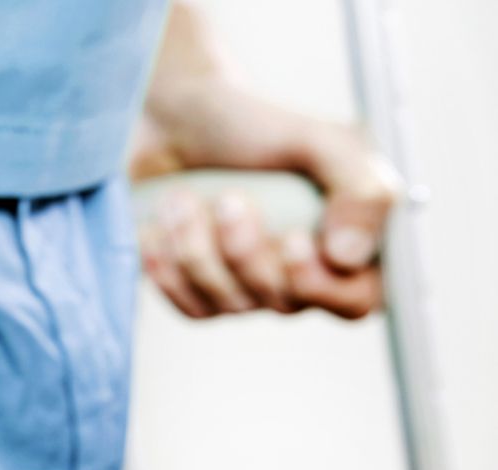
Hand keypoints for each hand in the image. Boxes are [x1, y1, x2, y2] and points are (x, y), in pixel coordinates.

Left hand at [131, 78, 396, 318]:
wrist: (175, 118)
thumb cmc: (255, 124)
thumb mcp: (319, 140)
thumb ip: (359, 189)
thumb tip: (348, 258)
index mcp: (349, 241)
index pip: (354, 301)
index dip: (321, 285)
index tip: (292, 239)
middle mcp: (304, 274)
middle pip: (285, 304)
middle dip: (247, 252)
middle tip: (228, 198)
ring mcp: (251, 288)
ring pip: (232, 305)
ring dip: (198, 250)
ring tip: (180, 198)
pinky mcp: (202, 291)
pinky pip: (192, 308)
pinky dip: (169, 269)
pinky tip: (154, 230)